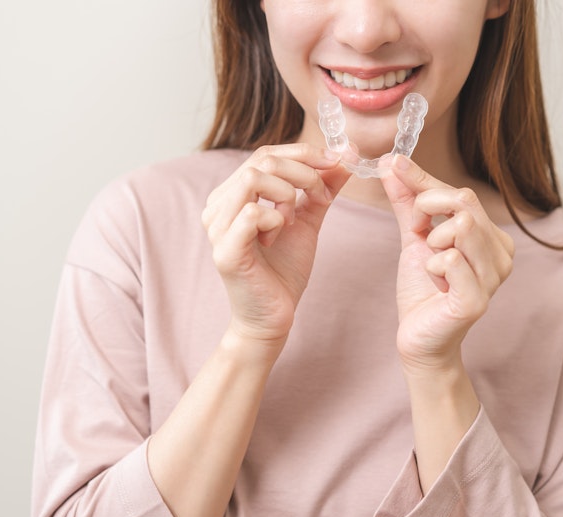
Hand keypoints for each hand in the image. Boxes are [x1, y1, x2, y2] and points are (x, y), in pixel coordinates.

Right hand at [202, 144, 349, 348]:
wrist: (274, 316)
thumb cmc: (284, 269)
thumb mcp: (307, 220)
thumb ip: (322, 188)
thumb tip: (346, 157)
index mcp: (234, 194)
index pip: (266, 154)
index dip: (304, 153)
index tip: (337, 161)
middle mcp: (219, 205)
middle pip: (262, 160)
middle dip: (304, 172)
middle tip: (324, 195)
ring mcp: (217, 227)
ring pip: (253, 178)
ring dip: (288, 194)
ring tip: (294, 221)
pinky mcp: (224, 250)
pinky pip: (252, 213)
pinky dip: (276, 219)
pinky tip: (279, 237)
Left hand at [380, 155, 514, 371]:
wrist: (419, 338)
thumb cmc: (423, 290)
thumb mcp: (415, 238)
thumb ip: (408, 202)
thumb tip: (392, 163)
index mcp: (493, 238)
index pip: (462, 193)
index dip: (425, 182)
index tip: (394, 166)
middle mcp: (503, 256)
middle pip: (464, 203)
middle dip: (427, 209)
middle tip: (417, 233)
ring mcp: (494, 279)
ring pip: (461, 226)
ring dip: (431, 241)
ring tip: (430, 262)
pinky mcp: (477, 300)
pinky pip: (450, 259)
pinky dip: (431, 265)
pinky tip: (435, 283)